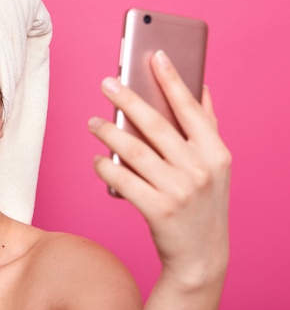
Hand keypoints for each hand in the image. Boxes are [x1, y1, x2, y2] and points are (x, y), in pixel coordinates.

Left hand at [88, 50, 230, 289]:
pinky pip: (122, 180)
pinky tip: (97, 159)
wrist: (202, 255)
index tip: (154, 55)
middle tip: (107, 82)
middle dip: (128, 99)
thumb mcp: (215, 165)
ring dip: (108, 133)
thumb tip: (201, 85)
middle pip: (156, 125)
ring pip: (134, 151)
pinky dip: (105, 167)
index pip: (190, 108)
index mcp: (216, 152)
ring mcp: (179, 191)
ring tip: (93, 122)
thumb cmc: (203, 202)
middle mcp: (200, 169)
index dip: (171, 80)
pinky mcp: (157, 210)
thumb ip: (207, 126)